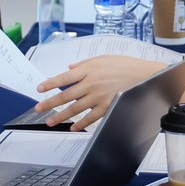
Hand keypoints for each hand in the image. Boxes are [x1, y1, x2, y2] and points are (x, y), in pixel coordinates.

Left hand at [33, 56, 164, 130]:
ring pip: (75, 108)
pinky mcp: (107, 107)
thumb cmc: (125, 65)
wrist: (145, 76)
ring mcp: (98, 97)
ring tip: (50, 121)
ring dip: (61, 116)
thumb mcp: (103, 58)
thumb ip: (84, 64)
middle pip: (66, 95)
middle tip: (38, 108)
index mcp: (88, 70)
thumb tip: (69, 68)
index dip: (50, 84)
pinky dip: (81, 124)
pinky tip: (73, 127)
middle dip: (50, 102)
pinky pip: (91, 117)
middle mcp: (91, 83)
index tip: (39, 89)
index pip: (64, 78)